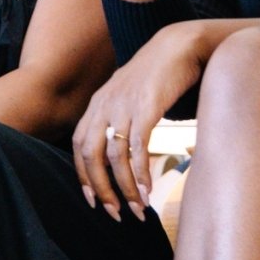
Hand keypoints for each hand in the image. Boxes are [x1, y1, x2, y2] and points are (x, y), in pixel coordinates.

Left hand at [72, 21, 215, 219]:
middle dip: (101, 189)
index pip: (78, 146)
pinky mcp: (146, 107)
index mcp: (98, 104)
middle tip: (115, 213)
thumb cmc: (157, 75)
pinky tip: (148, 189)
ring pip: (116, 156)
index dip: (84, 176)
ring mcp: (124, 105)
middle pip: (91, 155)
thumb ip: (119, 118)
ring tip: (139, 209)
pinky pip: (138, 147)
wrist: (180, 45)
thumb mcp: (129, 95)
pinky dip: (141, 172)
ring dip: (126, 188)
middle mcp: (105, 105)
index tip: (93, 201)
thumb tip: (121, 151)